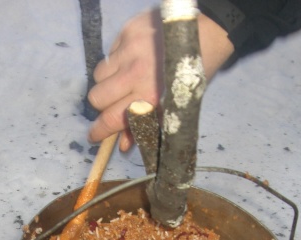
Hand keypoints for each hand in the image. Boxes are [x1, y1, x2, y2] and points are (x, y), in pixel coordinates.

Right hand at [87, 9, 234, 151]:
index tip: (94, 135)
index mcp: (150, 96)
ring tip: (123, 79)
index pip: (111, 118)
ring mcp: (129, 49)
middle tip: (113, 104)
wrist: (206, 34)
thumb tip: (123, 146)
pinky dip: (116, 61)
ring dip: (107, 81)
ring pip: (99, 75)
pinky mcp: (127, 31)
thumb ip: (147, 127)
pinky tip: (132, 60)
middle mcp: (136, 72)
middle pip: (97, 97)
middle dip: (102, 105)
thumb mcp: (173, 106)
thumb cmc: (189, 76)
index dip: (99, 130)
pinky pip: (109, 53)